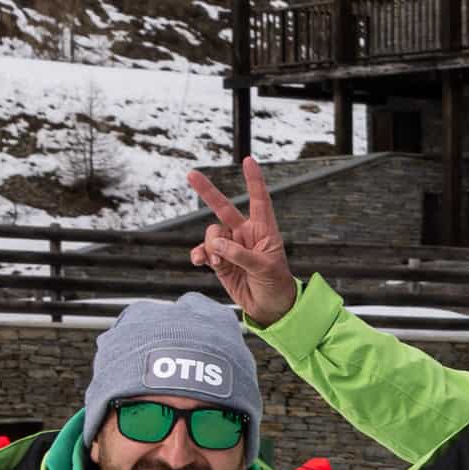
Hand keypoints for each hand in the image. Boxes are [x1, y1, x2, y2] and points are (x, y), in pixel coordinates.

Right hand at [183, 160, 300, 327]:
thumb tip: (217, 245)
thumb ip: (241, 255)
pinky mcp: (219, 262)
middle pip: (224, 208)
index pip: (259, 201)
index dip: (254, 181)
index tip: (248, 160)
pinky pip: (203, 251)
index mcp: (264, 231)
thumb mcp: (265, 269)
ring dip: (210, 246)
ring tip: (217, 263)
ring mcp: (231, 247)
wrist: (270, 308)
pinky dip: (200, 254)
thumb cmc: (277, 285)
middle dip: (207, 192)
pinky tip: (201, 262)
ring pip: (211, 234)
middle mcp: (245, 234)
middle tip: (191, 174)